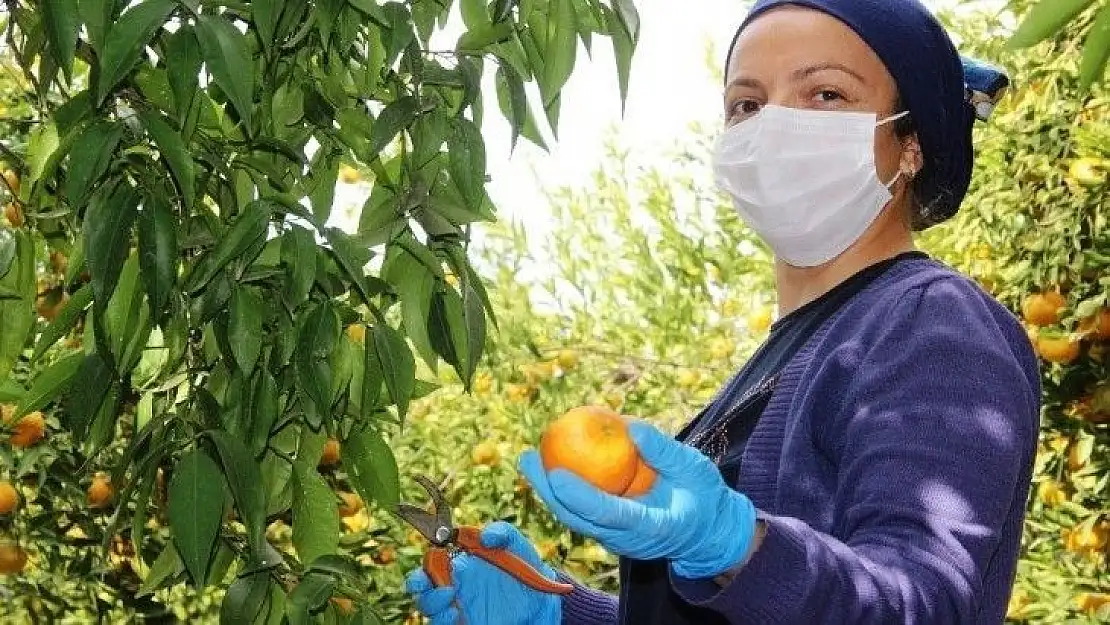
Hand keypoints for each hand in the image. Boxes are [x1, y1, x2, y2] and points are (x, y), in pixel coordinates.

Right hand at [403, 522, 561, 624]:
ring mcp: (459, 606)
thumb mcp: (514, 543)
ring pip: (429, 609)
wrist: (541, 598)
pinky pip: (444, 624)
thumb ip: (501, 532)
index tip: (430, 562)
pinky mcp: (467, 622)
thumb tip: (484, 536)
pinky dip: (443, 620)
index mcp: (457, 563)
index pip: (429, 565)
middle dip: (418, 585)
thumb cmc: (524, 567)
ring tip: (450, 600)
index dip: (424, 563)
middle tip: (434, 584)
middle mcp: (453, 585)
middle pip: (421, 588)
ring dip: (432, 604)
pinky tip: (456, 615)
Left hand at [518, 420, 757, 578]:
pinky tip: (551, 463)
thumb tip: (631, 428)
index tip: (555, 472)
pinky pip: (582, 511)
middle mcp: (626, 539)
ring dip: (548, 491)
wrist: (709, 532)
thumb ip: (665, 452)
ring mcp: (616, 539)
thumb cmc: (705, 497)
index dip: (579, 495)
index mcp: (650, 527)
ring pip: (574, 518)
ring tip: (529, 459)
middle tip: (527, 458)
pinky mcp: (611, 531)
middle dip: (548, 491)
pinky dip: (564, 490)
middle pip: (577, 519)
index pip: (607, 514)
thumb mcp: (696, 470)